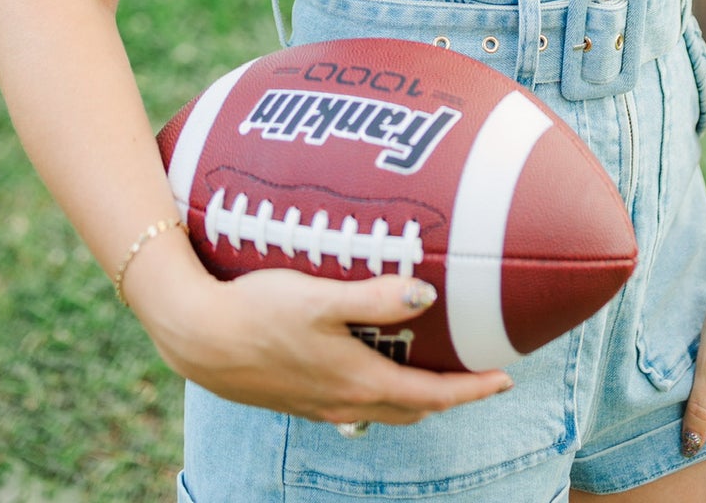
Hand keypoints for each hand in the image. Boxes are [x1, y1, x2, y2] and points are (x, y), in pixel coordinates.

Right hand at [129, 240, 513, 425]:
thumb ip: (375, 297)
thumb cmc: (259, 310)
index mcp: (358, 380)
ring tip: (437, 371)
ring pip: (384, 409)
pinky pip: (355, 405)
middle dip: (451, 395)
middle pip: (413, 408)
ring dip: (416, 396)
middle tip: (480, 374)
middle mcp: (344, 401)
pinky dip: (380, 393)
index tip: (506, 379)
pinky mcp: (300, 398)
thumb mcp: (320, 297)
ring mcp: (320, 404)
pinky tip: (373, 372)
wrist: (199, 337)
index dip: (472, 389)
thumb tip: (427, 297)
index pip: (432, 395)